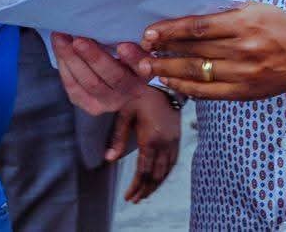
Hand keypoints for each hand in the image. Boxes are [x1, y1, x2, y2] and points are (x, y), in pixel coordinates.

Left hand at [51, 33, 149, 114]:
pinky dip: (64, 66)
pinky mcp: (89, 105)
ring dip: (72, 59)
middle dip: (93, 57)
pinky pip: (74, 87)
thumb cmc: (126, 57)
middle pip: (113, 76)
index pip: (141, 67)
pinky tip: (59, 48)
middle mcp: (129, 91)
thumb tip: (116, 21)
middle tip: (78, 39)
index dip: (133, 58)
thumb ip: (132, 38)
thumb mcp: (136, 47)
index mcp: (144, 73)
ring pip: (89, 83)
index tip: (123, 46)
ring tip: (60, 38)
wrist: (122, 86)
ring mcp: (108, 102)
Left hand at [105, 86, 180, 202]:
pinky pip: (173, 162)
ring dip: (155, 185)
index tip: (128, 196)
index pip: (144, 171)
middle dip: (145, 190)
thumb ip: (118, 138)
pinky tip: (158, 179)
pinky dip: (165, 175)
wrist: (164, 85)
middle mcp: (164, 144)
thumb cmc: (141, 97)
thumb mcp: (126, 114)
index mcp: (151, 139)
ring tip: (144, 194)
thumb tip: (108, 159)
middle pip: (156, 176)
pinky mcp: (177, 139)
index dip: (136, 186)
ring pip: (166, 171)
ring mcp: (173, 142)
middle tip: (134, 200)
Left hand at [138, 3, 285, 100]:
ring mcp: (243, 74)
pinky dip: (186, 87)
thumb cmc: (281, 25)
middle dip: (162, 51)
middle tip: (138, 50)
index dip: (170, 31)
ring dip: (168, 70)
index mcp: (244, 23)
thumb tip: (186, 17)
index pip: (198, 27)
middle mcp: (242, 49)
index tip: (149, 32)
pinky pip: (208, 91)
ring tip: (147, 68)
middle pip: (193, 51)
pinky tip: (170, 81)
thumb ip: (222, 13)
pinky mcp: (244, 92)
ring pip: (197, 72)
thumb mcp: (254, 8)